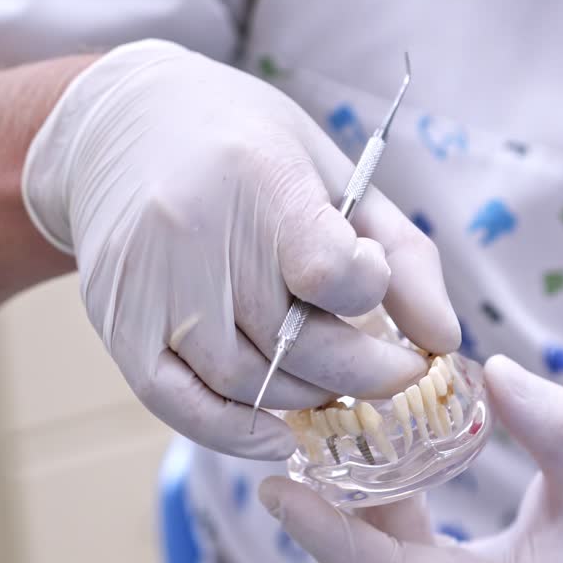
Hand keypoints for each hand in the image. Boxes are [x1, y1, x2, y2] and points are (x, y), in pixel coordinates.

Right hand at [22, 39, 457, 459]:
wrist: (124, 127)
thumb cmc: (252, 150)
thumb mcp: (338, 177)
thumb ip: (404, 256)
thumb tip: (445, 342)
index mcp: (258, 176)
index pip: (330, 272)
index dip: (370, 290)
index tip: (376, 283)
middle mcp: (194, 232)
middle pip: (297, 344)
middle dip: (367, 373)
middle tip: (395, 372)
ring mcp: (148, 285)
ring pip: (249, 384)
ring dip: (309, 400)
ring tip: (337, 383)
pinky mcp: (117, 325)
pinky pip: (180, 405)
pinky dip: (236, 434)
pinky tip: (279, 435)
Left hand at [258, 355, 562, 562]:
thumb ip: (557, 427)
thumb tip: (494, 369)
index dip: (327, 532)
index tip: (272, 489)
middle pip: (371, 556)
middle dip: (345, 485)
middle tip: (324, 410)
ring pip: (372, 560)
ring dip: (363, 499)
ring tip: (354, 427)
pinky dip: (378, 519)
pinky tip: (379, 468)